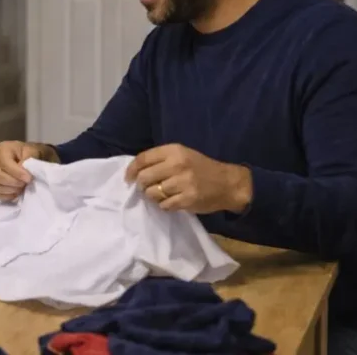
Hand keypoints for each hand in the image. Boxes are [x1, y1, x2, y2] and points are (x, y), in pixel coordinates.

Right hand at [0, 141, 41, 200]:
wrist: (28, 157)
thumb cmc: (31, 153)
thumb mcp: (33, 151)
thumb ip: (28, 158)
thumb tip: (22, 168)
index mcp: (2, 149)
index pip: (5, 164)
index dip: (17, 173)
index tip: (29, 178)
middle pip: (0, 177)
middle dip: (15, 183)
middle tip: (26, 183)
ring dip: (12, 190)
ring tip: (22, 187)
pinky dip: (8, 195)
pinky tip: (17, 192)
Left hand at [124, 144, 252, 213]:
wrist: (228, 183)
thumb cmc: (201, 168)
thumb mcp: (182, 155)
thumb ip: (160, 160)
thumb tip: (135, 172)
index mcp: (174, 151)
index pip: (143, 159)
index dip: (131, 170)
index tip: (128, 178)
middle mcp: (177, 164)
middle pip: (144, 177)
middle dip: (142, 185)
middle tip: (147, 188)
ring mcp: (183, 182)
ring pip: (152, 193)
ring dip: (153, 196)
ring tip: (162, 195)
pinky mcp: (188, 199)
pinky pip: (164, 205)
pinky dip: (165, 205)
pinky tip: (173, 201)